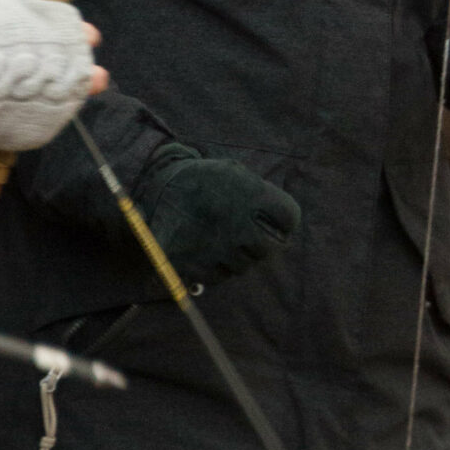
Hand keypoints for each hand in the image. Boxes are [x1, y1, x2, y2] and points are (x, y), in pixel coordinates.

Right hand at [138, 141, 299, 289]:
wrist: (159, 190)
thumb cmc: (204, 180)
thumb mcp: (235, 174)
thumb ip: (262, 196)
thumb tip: (284, 224)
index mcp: (252, 196)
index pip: (289, 216)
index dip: (285, 218)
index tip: (275, 217)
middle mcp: (240, 226)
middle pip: (271, 246)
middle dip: (263, 240)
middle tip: (248, 230)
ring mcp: (219, 249)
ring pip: (245, 264)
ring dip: (239, 254)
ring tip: (221, 235)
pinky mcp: (199, 267)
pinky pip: (221, 275)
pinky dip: (217, 266)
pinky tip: (207, 247)